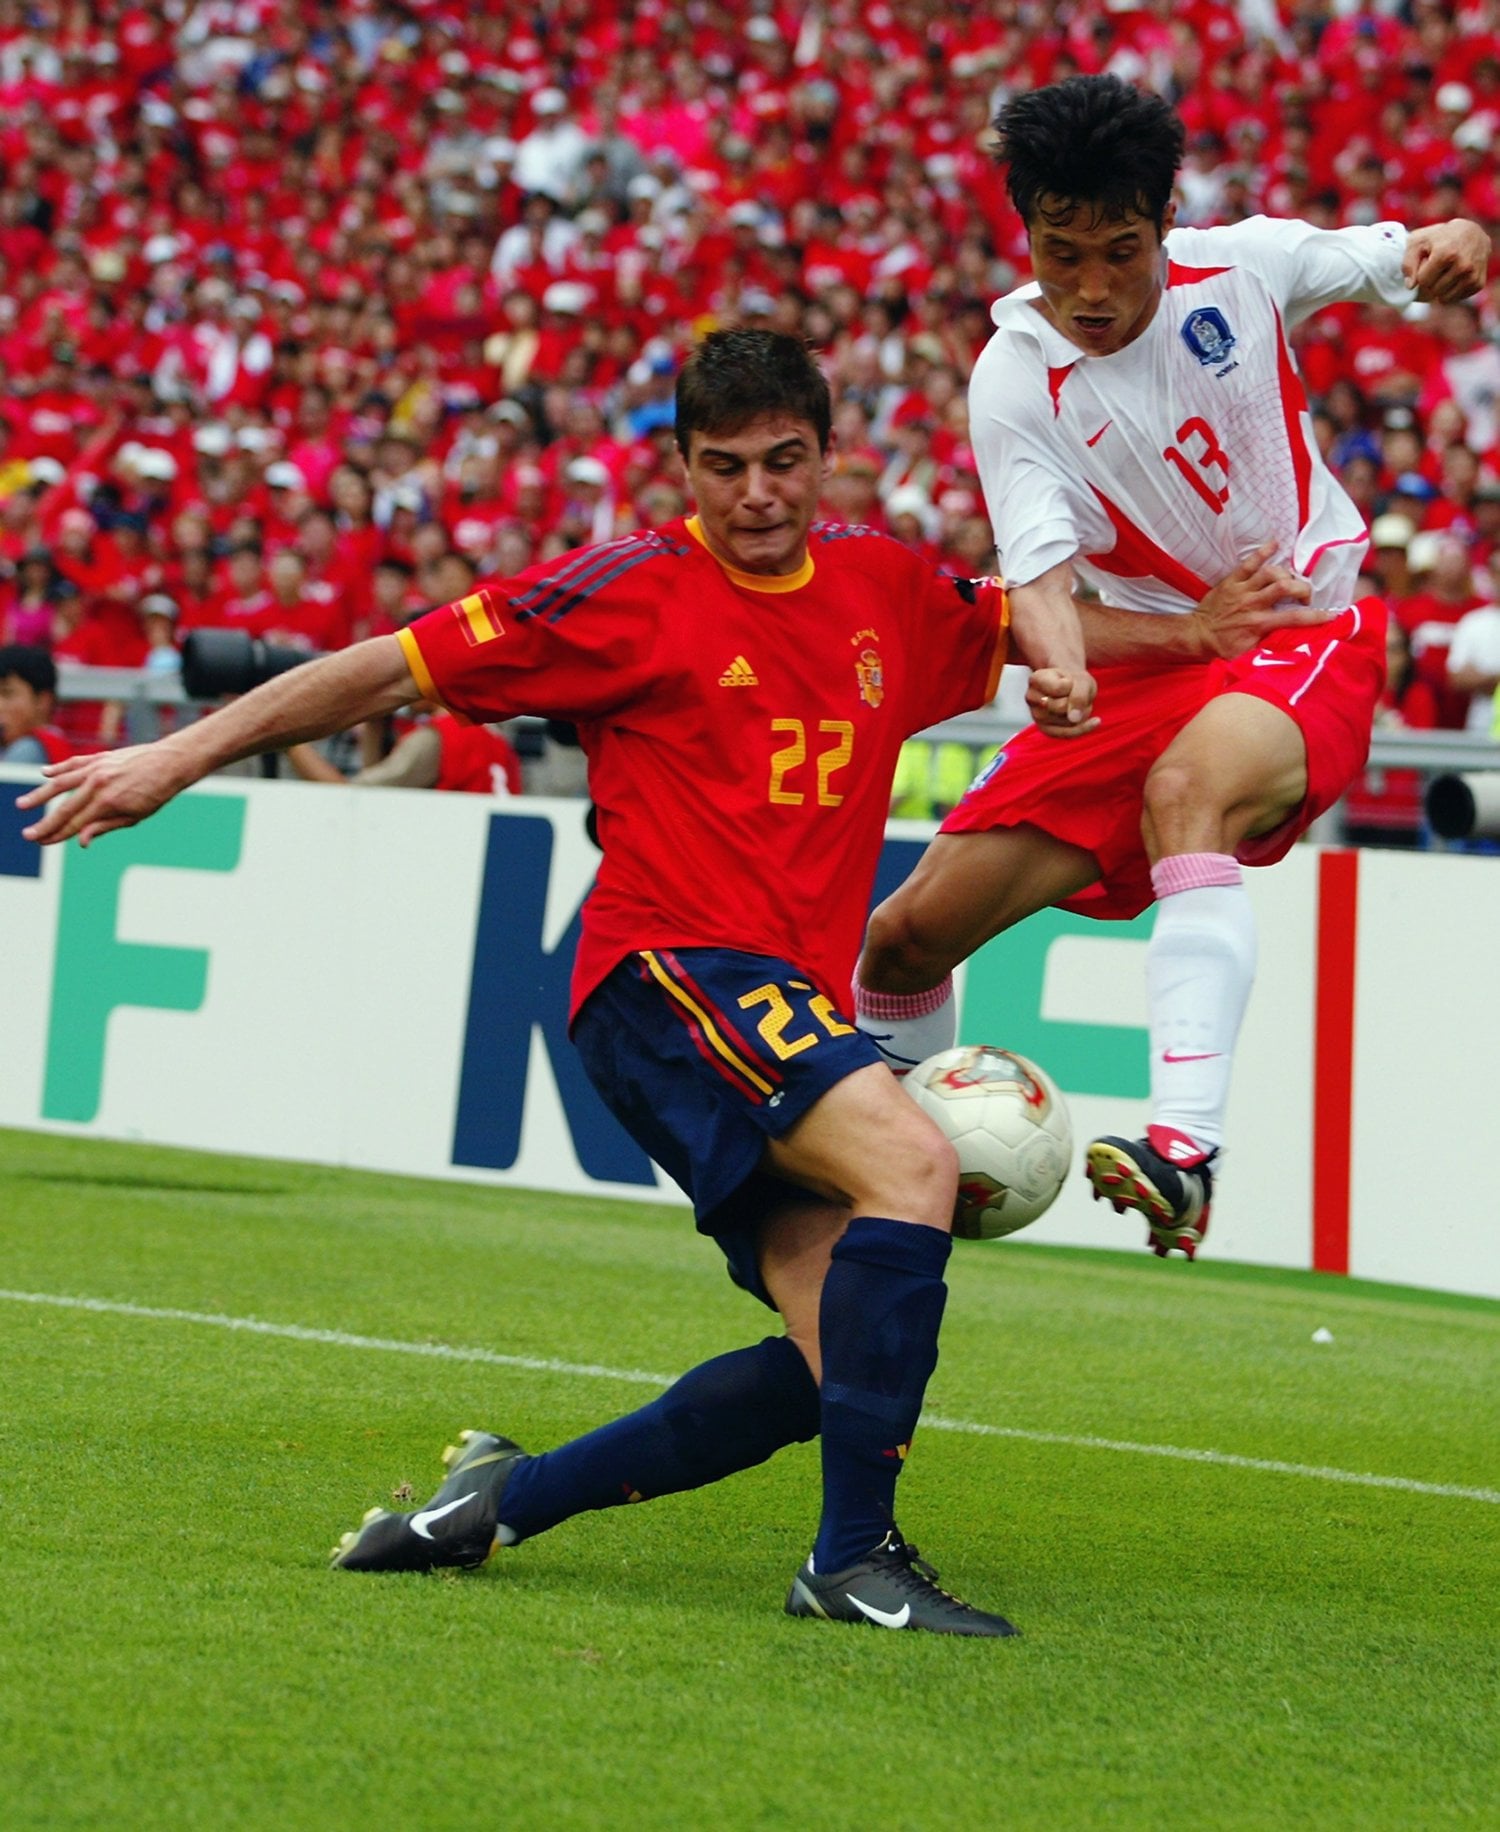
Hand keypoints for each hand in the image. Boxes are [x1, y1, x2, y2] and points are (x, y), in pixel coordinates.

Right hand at [16, 743, 191, 847]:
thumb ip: (105, 826)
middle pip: (64, 808)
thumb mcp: (135, 816)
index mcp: (107, 802)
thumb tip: (81, 841)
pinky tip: (45, 774)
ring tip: (22, 805)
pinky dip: (58, 769)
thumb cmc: (156, 793)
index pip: (76, 824)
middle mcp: (97, 784)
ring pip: (61, 783)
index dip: (57, 835)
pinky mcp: (100, 757)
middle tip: (27, 834)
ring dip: (40, 795)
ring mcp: (96, 768)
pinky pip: (74, 763)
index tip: (42, 842)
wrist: (170, 762)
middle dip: (45, 823)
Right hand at [1026, 665, 1098, 737]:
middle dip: (1076, 701)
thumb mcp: (1082, 679)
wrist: (1069, 684)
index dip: (1071, 684)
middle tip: (1074, 693)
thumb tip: (1074, 719)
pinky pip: (1068, 734)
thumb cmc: (1074, 680)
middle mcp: (1032, 698)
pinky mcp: (1046, 729)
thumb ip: (1079, 694)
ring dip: (1080, 713)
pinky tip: (1096, 721)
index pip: (1058, 688)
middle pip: (1061, 706)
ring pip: (1066, 721)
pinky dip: (1083, 727)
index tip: (1069, 680)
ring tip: (1076, 703)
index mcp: (1036, 679)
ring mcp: (1037, 715)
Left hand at [1190, 542, 1328, 660]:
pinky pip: (1248, 563)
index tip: (1331, 615)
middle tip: (1305, 596)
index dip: (1315, 616)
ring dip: (1286, 574)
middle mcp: (1252, 604)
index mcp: (1259, 624)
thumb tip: (1293, 647)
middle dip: (1302, 589)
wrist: (1196, 636)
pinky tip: (1275, 544)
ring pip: (1270, 572)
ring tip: (1291, 581)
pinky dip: (1263, 552)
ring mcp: (1242, 590)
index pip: (1294, 618)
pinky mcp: (1231, 581)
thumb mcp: (1249, 654)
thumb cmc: (1223, 647)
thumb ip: (1270, 647)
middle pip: (1285, 587)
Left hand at [1402, 220, 1490, 304]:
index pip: (1423, 281)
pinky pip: (1455, 298)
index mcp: (1446, 254)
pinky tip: (1454, 277)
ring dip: (1440, 288)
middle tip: (1438, 267)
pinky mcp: (1478, 283)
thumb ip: (1408, 263)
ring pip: (1444, 298)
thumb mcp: (1418, 242)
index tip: (1427, 262)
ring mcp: (1472, 275)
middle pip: (1433, 290)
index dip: (1421, 273)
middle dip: (1431, 281)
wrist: (1472, 233)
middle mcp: (1462, 265)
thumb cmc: (1439, 237)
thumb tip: (1410, 286)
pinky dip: (1451, 292)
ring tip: (1445, 271)